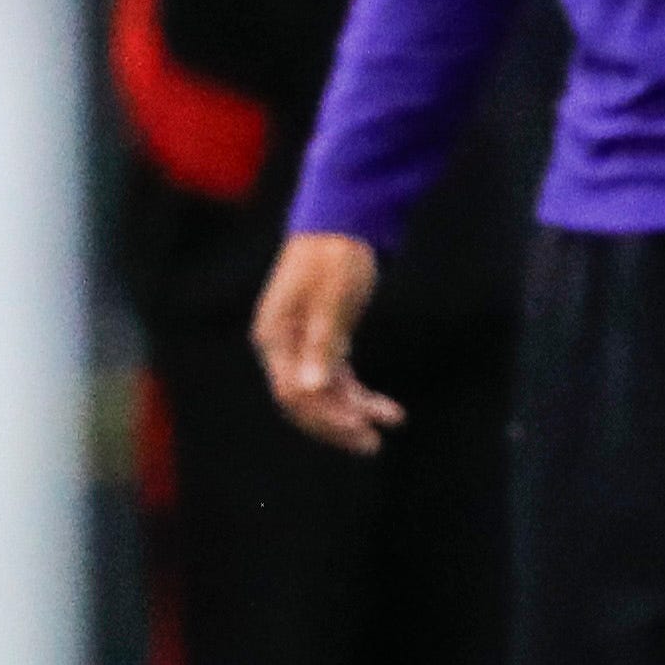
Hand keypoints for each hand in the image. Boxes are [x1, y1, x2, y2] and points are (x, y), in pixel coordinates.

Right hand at [252, 233, 400, 453]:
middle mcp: (280, 345)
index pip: (293, 394)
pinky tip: (382, 406)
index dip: (326, 418)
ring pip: (323, 390)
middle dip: (337, 424)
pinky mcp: (321, 336)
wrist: (344, 219)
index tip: (361, 430)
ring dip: (353, 410)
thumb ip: (322, 346)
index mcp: (275, 337)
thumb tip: (309, 390)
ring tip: (389, 423)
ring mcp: (300, 342)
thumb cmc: (337, 256)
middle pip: (304, 400)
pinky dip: (357, 391)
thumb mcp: (333, 301)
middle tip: (373, 445)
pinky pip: (334, 375)